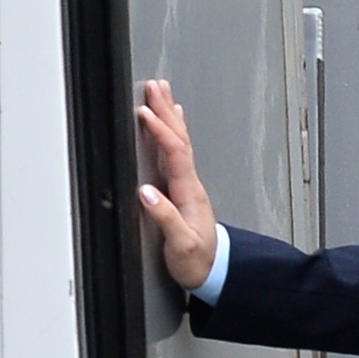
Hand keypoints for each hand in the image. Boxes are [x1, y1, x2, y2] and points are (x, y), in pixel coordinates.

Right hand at [131, 77, 217, 291]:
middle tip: (154, 86)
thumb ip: (165, 218)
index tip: (145, 113)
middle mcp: (190, 184)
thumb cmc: (197, 260)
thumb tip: (146, 193)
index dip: (160, 131)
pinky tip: (174, 121)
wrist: (213, 270)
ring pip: (180, 141)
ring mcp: (188, 184)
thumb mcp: (180, 244)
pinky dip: (174, 132)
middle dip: (165, 110)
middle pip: (179, 138)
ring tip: (162, 92)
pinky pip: (179, 151)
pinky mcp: (183, 188)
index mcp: (188, 193)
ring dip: (170, 115)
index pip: (175, 152)